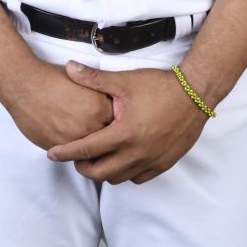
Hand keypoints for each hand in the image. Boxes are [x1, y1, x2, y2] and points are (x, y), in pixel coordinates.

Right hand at [2, 57, 113, 150]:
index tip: (114, 119)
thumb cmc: (53, 78)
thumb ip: (101, 95)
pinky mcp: (57, 148)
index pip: (118, 122)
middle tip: (101, 131)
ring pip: (89, 150)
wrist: (24, 84)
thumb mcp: (84, 81)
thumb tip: (113, 106)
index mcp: (100, 109)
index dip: (115, 120)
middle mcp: (89, 128)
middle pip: (106, 139)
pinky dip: (71, 147)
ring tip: (83, 133)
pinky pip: (70, 153)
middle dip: (104, 135)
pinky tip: (68, 134)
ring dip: (88, 143)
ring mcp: (73, 140)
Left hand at [46, 62, 211, 183]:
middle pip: (100, 173)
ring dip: (104, 171)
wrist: (195, 94)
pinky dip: (126, 173)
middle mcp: (137, 153)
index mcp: (124, 134)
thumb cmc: (159, 86)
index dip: (66, 153)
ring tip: (97, 157)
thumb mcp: (125, 80)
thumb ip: (94, 78)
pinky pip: (139, 178)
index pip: (87, 149)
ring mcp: (151, 161)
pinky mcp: (164, 164)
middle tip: (75, 156)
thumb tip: (69, 67)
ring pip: (119, 178)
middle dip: (83, 167)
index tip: (52, 153)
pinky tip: (122, 160)